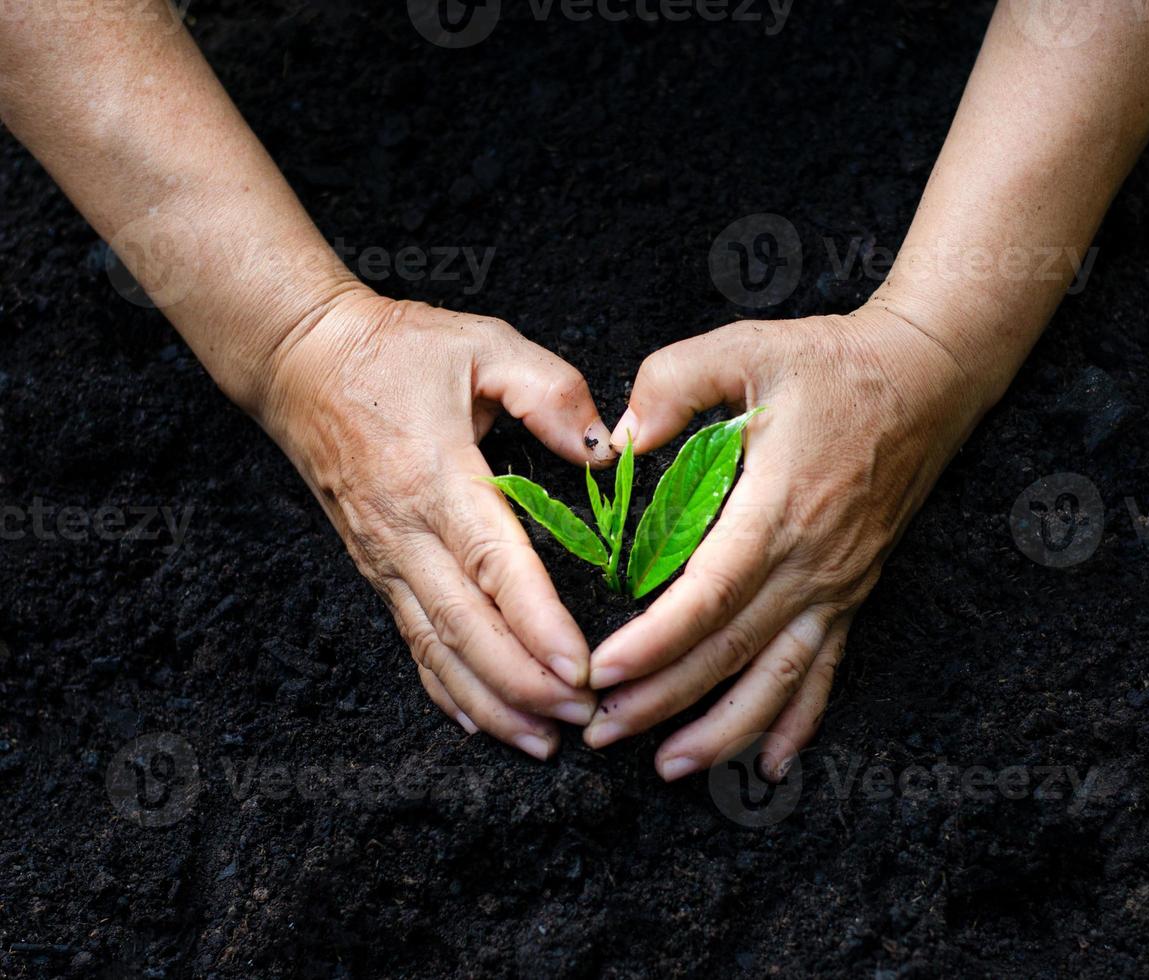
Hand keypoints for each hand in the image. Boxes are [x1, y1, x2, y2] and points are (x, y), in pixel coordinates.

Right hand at [256, 288, 613, 758]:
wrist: (301, 360)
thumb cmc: (400, 350)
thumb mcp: (484, 344)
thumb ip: (549, 391)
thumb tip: (604, 448)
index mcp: (438, 477)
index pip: (494, 565)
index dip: (537, 624)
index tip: (581, 668)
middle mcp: (405, 531)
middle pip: (465, 626)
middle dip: (525, 683)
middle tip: (584, 716)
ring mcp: (384, 557)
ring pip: (436, 648)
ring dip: (490, 702)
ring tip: (543, 739)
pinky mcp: (376, 568)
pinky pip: (413, 641)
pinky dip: (447, 689)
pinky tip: (483, 722)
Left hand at [581, 304, 990, 780]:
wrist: (925, 379)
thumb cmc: (830, 363)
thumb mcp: (746, 348)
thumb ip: (673, 383)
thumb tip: (616, 438)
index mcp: (779, 507)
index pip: (710, 595)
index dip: (655, 642)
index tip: (602, 673)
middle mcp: (813, 560)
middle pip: (733, 650)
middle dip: (663, 700)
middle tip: (601, 732)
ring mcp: (838, 583)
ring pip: (780, 677)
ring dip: (725, 729)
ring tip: (668, 766)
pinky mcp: (853, 591)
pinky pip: (825, 669)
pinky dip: (798, 722)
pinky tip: (768, 765)